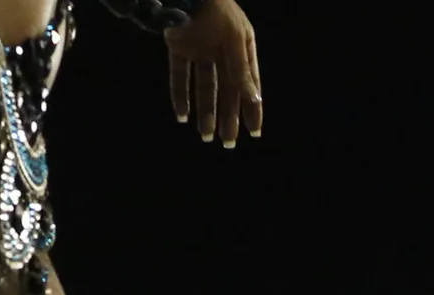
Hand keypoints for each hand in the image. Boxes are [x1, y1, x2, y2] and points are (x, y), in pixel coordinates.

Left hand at [166, 0, 261, 147]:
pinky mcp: (179, 48)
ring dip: (205, 111)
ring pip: (204, 87)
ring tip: (206, 135)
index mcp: (242, 45)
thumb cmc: (217, 11)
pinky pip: (179, 76)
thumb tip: (254, 100)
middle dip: (228, 116)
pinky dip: (180, 96)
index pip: (249, 84)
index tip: (254, 132)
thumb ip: (242, 70)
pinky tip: (181, 116)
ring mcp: (200, 49)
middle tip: (228, 143)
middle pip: (226, 90)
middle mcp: (222, 50)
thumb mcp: (236, 40)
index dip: (252, 108)